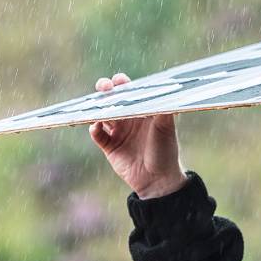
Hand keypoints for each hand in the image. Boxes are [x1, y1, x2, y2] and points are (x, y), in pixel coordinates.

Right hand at [88, 73, 186, 198]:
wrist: (159, 180)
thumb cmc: (166, 151)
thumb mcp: (166, 128)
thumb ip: (163, 110)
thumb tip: (164, 92)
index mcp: (142, 112)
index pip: (130, 92)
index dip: (123, 84)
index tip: (119, 80)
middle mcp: (129, 120)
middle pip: (112, 100)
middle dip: (106, 91)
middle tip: (104, 87)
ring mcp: (118, 133)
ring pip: (102, 115)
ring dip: (98, 108)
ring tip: (98, 105)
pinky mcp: (109, 147)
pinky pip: (97, 134)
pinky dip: (94, 129)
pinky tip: (96, 125)